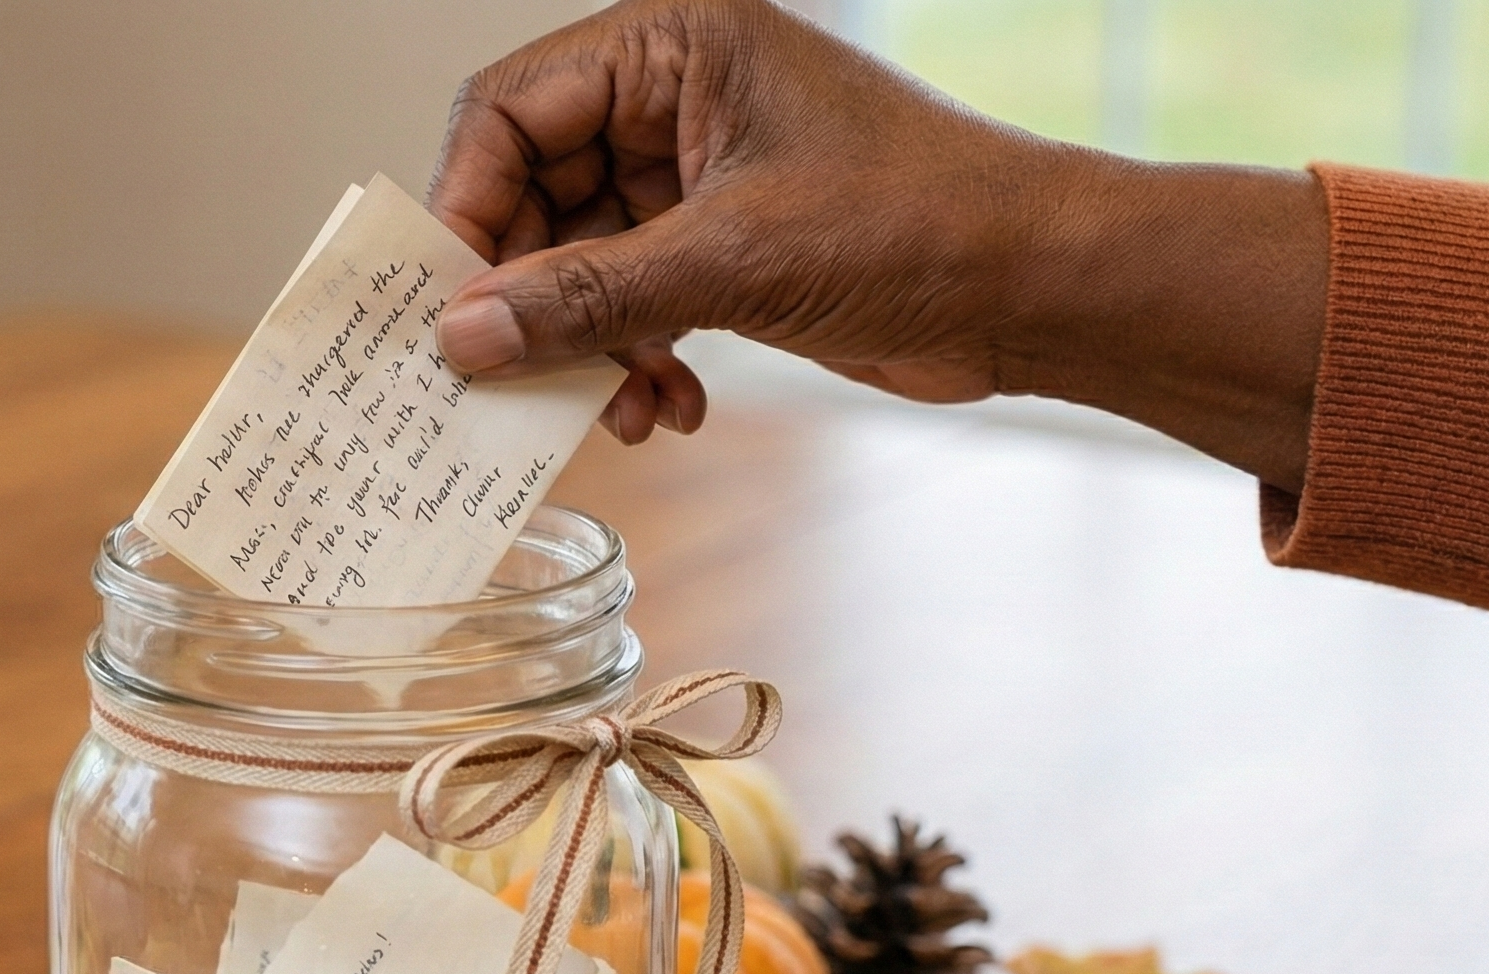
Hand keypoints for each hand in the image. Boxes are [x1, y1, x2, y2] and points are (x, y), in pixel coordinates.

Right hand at [428, 0, 1327, 487]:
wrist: (1039, 288)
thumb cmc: (921, 225)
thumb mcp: (732, 262)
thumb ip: (588, 296)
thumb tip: (466, 333)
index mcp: (675, 47)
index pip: (511, 109)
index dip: (466, 206)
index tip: (449, 303)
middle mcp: (678, 100)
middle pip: (534, 192)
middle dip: (528, 294)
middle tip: (509, 376)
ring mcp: (700, 176)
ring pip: (580, 260)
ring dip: (587, 346)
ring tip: (615, 409)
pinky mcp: (726, 248)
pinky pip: (632, 302)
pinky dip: (636, 360)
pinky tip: (669, 410)